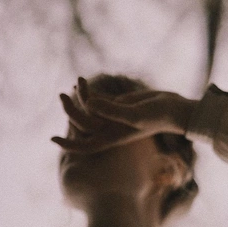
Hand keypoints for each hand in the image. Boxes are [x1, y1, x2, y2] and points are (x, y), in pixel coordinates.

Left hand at [51, 77, 196, 153]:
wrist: (174, 109)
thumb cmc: (158, 116)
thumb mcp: (135, 114)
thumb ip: (112, 109)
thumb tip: (88, 102)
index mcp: (112, 137)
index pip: (85, 145)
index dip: (68, 145)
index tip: (52, 138)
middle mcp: (110, 129)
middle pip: (82, 123)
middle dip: (70, 110)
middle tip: (61, 94)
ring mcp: (113, 117)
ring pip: (89, 110)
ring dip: (79, 97)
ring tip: (76, 81)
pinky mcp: (119, 105)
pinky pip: (98, 101)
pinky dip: (88, 92)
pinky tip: (81, 82)